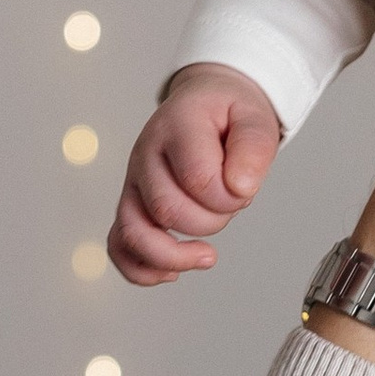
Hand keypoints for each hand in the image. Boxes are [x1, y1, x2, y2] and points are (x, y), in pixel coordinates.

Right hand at [109, 63, 280, 281]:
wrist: (206, 103)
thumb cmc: (228, 113)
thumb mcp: (254, 117)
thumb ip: (254, 148)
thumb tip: (240, 188)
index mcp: (177, 126)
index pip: (197, 178)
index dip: (229, 197)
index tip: (245, 189)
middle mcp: (146, 153)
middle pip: (168, 209)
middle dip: (212, 221)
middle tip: (232, 206)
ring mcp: (134, 181)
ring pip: (134, 232)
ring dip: (176, 254)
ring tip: (208, 256)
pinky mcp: (132, 204)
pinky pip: (119, 245)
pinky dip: (142, 269)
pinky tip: (173, 271)